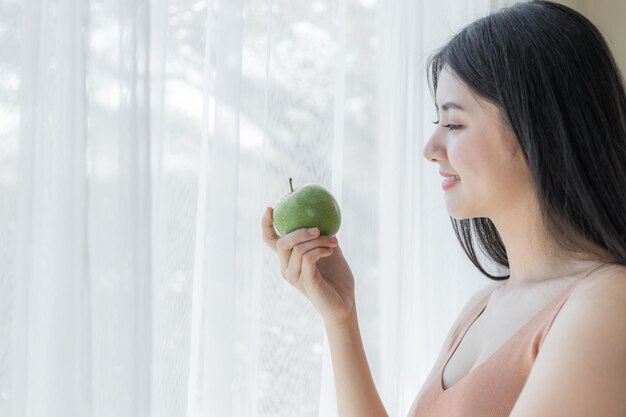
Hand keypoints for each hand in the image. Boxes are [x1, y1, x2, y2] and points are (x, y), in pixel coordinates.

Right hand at [261, 206, 355, 326]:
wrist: (344, 303)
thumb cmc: (337, 278)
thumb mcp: (329, 251)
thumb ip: (322, 237)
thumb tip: (324, 216)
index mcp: (288, 259)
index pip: (270, 241)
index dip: (266, 224)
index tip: (270, 208)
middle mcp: (286, 268)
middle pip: (282, 242)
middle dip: (299, 231)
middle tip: (318, 229)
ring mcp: (294, 276)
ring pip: (297, 248)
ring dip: (318, 240)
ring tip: (334, 242)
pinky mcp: (305, 281)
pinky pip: (307, 257)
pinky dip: (320, 249)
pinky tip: (330, 250)